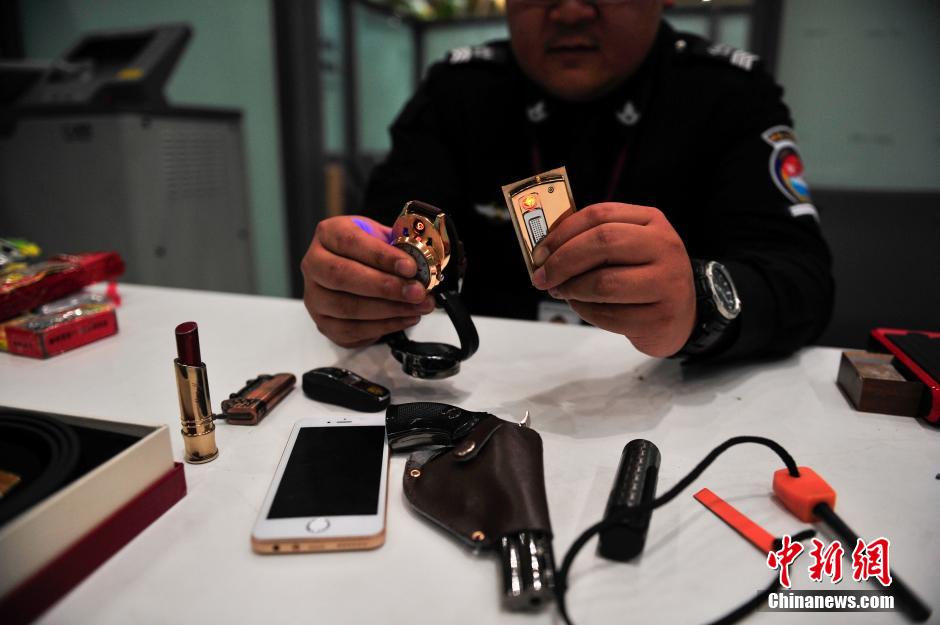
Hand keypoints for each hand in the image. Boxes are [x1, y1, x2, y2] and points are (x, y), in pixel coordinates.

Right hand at [301, 216, 435, 347]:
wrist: (355, 270)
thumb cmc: (369, 253)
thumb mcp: (383, 238)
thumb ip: (399, 246)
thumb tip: (423, 264)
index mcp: (328, 234)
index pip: (350, 242)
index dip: (381, 256)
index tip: (410, 266)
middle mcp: (313, 264)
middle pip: (342, 276)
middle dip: (386, 287)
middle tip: (417, 292)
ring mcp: (314, 297)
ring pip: (347, 307)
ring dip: (390, 310)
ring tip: (419, 306)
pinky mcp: (323, 323)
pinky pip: (352, 330)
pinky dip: (384, 326)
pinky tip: (406, 318)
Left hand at [530, 203, 695, 356]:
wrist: (684, 315)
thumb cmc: (644, 278)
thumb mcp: (629, 248)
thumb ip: (594, 242)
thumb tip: (545, 251)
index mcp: (652, 221)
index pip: (599, 214)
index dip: (562, 232)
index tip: (539, 252)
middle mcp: (665, 247)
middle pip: (602, 242)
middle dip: (562, 261)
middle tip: (542, 277)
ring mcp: (667, 283)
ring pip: (604, 282)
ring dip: (572, 289)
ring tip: (562, 292)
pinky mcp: (660, 317)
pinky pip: (609, 315)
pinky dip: (586, 312)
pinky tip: (583, 307)